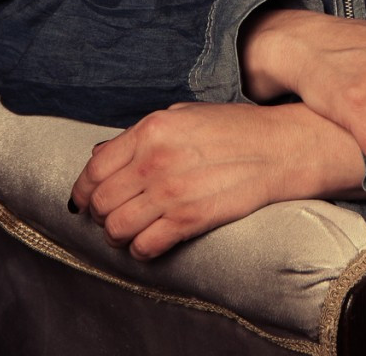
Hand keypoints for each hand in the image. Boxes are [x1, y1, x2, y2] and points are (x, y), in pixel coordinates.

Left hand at [69, 100, 364, 259]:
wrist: (281, 147)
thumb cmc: (234, 129)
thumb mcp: (184, 115)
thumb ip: (143, 134)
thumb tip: (101, 155)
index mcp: (152, 128)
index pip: (94, 168)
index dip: (84, 190)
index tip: (86, 200)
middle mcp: (155, 159)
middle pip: (101, 201)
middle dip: (100, 215)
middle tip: (111, 217)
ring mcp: (172, 190)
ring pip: (116, 228)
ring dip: (117, 235)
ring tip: (130, 231)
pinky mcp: (191, 217)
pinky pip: (145, 245)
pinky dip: (141, 249)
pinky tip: (151, 242)